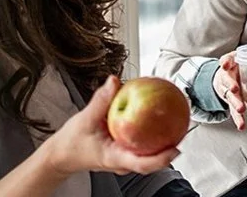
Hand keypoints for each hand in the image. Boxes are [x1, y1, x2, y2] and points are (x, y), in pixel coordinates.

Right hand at [40, 76, 180, 175]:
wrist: (62, 154)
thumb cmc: (72, 143)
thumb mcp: (85, 119)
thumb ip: (101, 100)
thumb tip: (114, 81)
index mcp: (115, 158)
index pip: (143, 164)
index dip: (162, 158)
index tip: (176, 148)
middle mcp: (123, 162)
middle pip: (152, 161)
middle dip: (169, 148)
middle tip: (184, 129)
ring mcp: (124, 159)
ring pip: (148, 154)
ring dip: (162, 141)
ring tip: (177, 123)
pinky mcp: (123, 152)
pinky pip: (141, 145)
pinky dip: (150, 133)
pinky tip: (157, 118)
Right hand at [211, 51, 246, 129]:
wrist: (226, 77)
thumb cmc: (238, 65)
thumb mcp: (243, 56)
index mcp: (230, 65)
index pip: (226, 61)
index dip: (226, 62)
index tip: (226, 65)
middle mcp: (227, 78)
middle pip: (227, 82)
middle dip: (231, 85)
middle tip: (235, 89)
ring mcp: (229, 92)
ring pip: (231, 98)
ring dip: (235, 104)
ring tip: (241, 109)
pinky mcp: (232, 103)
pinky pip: (234, 113)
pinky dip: (238, 120)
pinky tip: (241, 126)